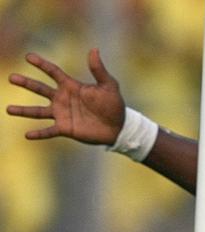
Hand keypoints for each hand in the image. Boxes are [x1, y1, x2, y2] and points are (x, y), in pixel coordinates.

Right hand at [7, 49, 124, 144]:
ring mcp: (62, 114)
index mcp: (71, 86)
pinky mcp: (65, 128)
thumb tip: (94, 49)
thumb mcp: (108, 85)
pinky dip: (39, 133)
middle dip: (25, 83)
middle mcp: (62, 99)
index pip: (53, 72)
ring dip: (23, 111)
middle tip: (11, 77)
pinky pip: (49, 131)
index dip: (41, 64)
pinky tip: (27, 135)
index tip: (28, 57)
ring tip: (8, 109)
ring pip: (38, 111)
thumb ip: (99, 70)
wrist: (119, 127)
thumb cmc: (114, 104)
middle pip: (40, 89)